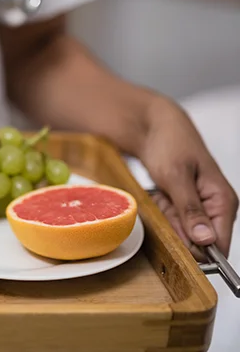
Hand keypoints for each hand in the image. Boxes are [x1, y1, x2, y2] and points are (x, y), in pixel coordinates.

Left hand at [139, 98, 237, 258]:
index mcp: (223, 202)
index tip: (175, 239)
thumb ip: (190, 209)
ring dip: (165, 216)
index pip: (219, 245)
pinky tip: (159, 192)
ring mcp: (198, 207)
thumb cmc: (169, 144)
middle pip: (195, 241)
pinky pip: (169, 219)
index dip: (196, 250)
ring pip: (180, 231)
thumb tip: (206, 240)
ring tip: (163, 191)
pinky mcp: (183, 205)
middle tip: (166, 200)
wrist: (153, 126)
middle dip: (174, 227)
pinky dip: (160, 209)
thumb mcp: (175, 176)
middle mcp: (214, 208)